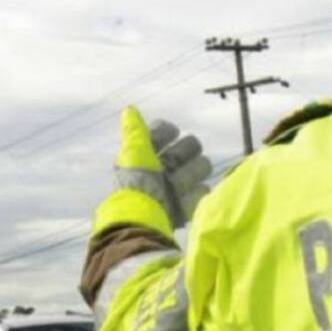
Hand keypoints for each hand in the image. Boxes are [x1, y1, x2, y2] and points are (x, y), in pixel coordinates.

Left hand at [93, 108, 212, 238]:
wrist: (145, 221)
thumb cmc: (137, 184)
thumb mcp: (134, 154)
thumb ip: (135, 132)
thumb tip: (129, 110)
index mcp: (146, 156)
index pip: (163, 131)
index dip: (167, 131)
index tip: (171, 134)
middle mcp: (161, 169)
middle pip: (187, 147)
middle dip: (184, 153)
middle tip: (172, 165)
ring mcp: (175, 187)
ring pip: (199, 167)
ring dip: (191, 172)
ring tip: (178, 184)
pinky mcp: (185, 206)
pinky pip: (202, 192)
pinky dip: (194, 194)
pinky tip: (183, 198)